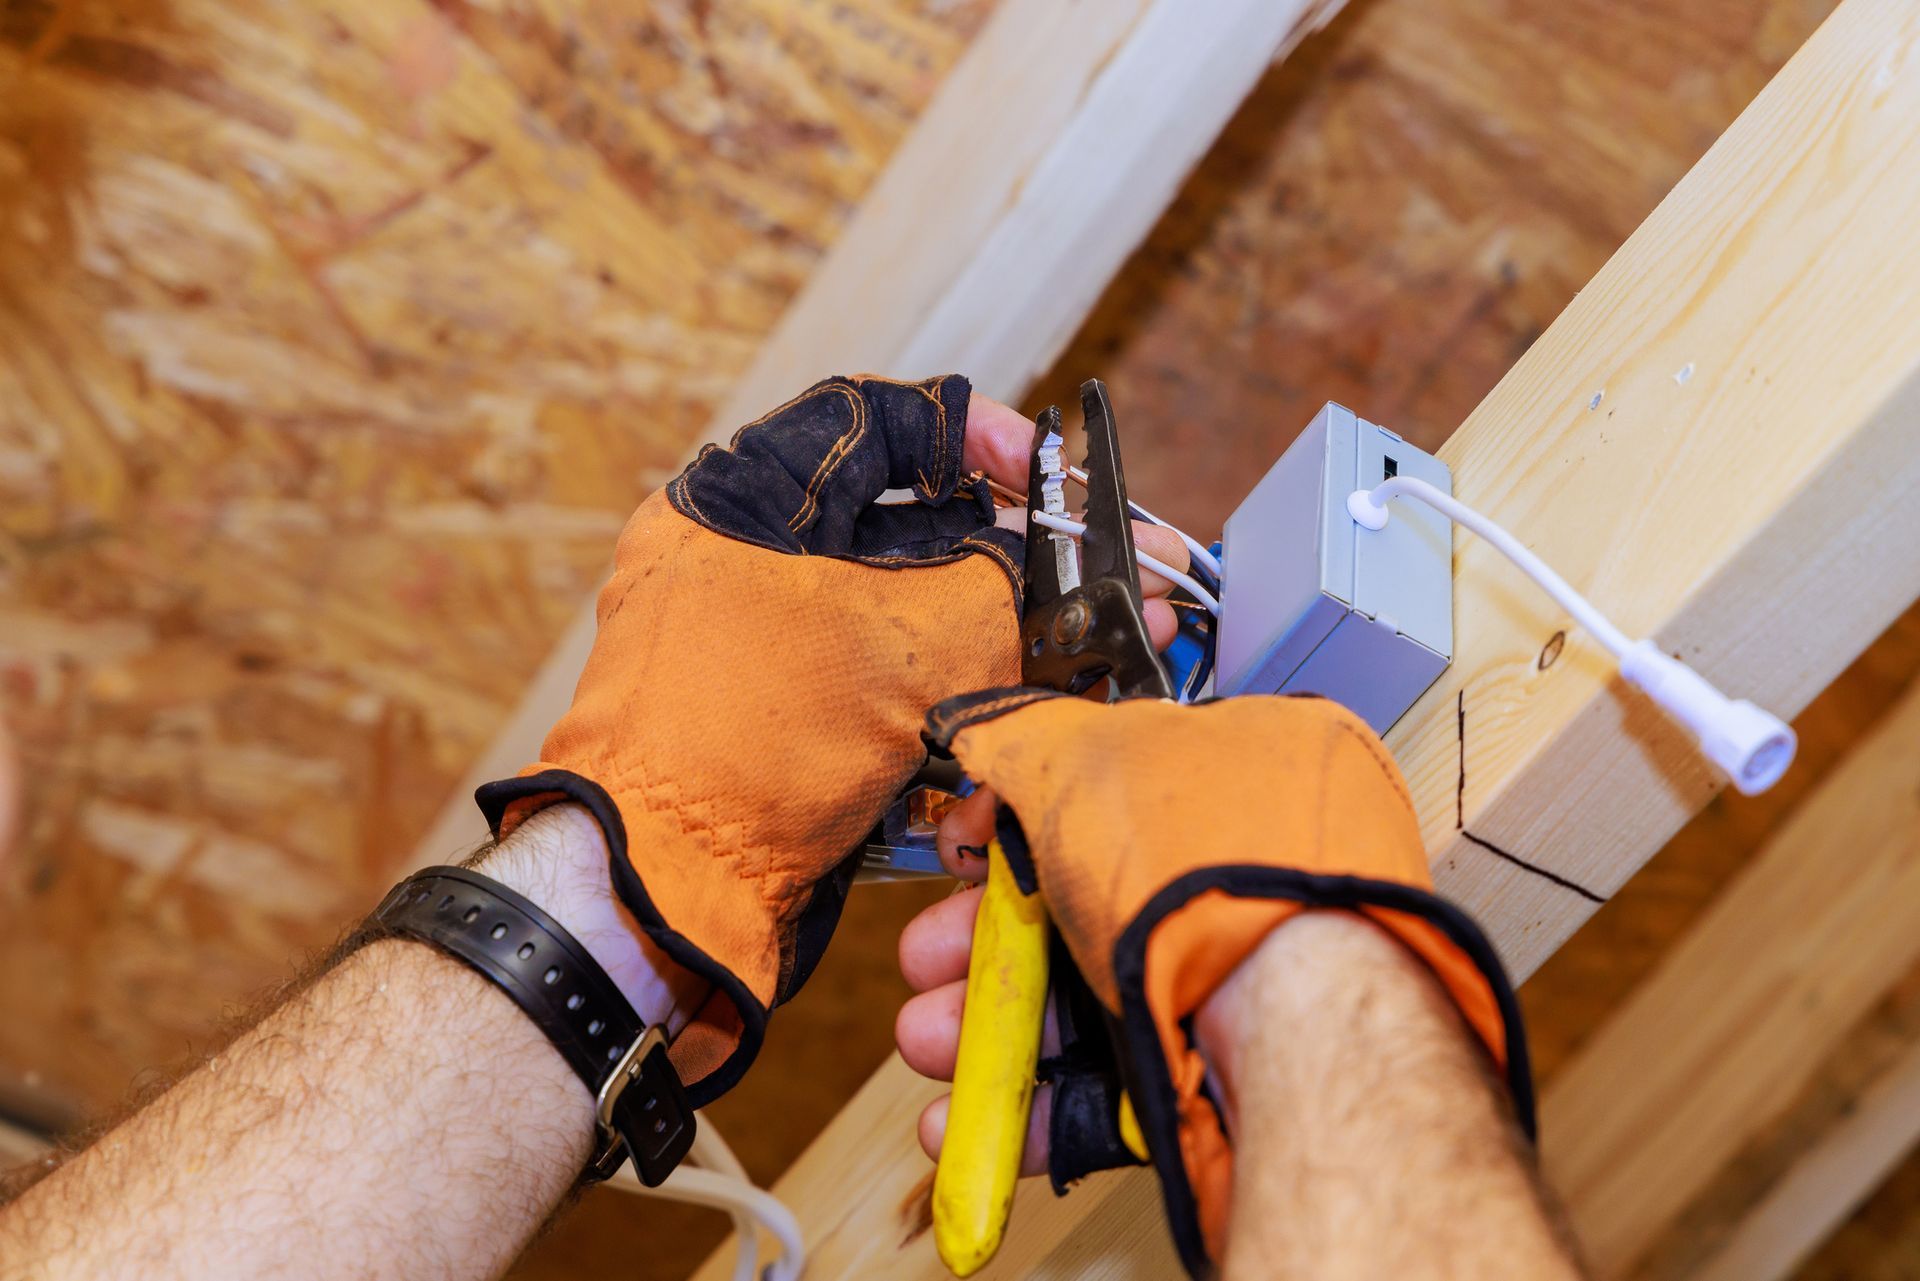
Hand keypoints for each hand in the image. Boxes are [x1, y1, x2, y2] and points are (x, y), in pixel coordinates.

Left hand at [474, 375, 1190, 1105]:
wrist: (661, 903)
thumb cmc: (745, 747)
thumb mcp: (903, 643)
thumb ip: (994, 584)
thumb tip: (1048, 567)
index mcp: (734, 503)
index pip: (868, 421)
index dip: (969, 433)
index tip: (1038, 466)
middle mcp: (739, 566)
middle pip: (898, 526)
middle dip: (1006, 552)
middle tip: (1086, 571)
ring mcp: (761, 653)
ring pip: (902, 619)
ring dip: (993, 635)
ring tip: (1080, 648)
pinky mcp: (788, 730)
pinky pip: (888, 693)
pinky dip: (952, 700)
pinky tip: (1021, 708)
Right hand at [901, 694, 1532, 1274]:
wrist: (1292, 1016)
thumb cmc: (1206, 867)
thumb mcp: (1084, 757)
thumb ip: (1022, 740)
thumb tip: (981, 728)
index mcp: (1236, 772)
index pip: (1104, 786)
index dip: (1015, 820)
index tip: (963, 851)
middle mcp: (1241, 875)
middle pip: (1077, 905)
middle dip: (978, 941)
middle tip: (925, 961)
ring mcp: (1234, 979)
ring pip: (1082, 1001)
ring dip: (983, 1028)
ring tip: (925, 1043)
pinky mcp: (1219, 1072)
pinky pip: (1109, 1085)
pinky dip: (1028, 1106)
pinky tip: (957, 1121)